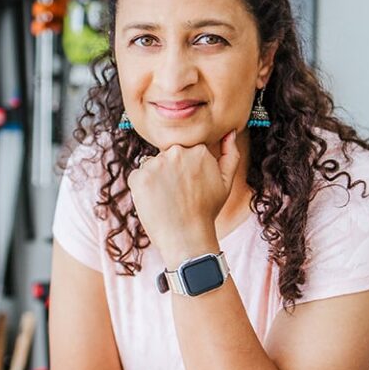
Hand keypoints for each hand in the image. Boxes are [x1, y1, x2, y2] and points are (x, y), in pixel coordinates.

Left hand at [128, 131, 239, 266]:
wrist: (187, 238)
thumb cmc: (207, 210)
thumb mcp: (226, 181)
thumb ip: (230, 153)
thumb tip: (229, 131)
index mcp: (197, 150)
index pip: (185, 151)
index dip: (185, 169)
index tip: (189, 186)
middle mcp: (176, 152)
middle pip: (168, 156)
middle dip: (171, 171)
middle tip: (179, 194)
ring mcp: (155, 164)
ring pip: (152, 165)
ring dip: (156, 179)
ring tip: (167, 200)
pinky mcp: (138, 177)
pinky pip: (138, 177)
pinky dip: (143, 189)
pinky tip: (155, 203)